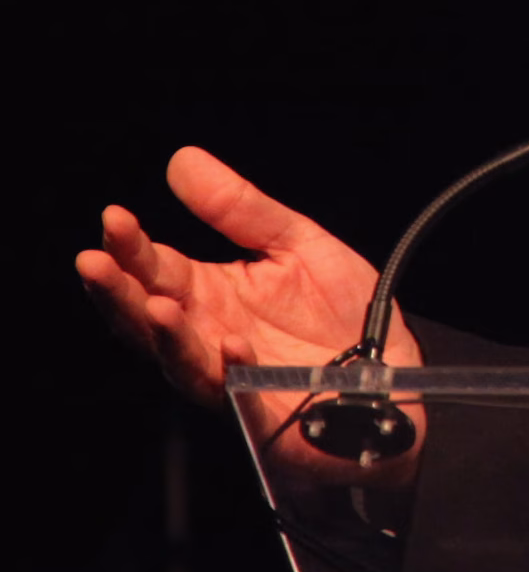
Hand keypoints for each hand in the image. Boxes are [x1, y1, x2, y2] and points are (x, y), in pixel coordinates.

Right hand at [76, 146, 424, 478]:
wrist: (390, 364)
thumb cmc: (338, 311)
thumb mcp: (296, 243)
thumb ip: (240, 209)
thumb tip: (183, 160)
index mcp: (211, 296)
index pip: (156, 270)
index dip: (131, 248)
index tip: (114, 218)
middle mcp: (210, 338)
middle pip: (148, 320)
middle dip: (119, 293)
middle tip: (96, 262)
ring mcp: (235, 378)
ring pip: (183, 363)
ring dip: (167, 337)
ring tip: (154, 305)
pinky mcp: (270, 411)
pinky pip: (245, 395)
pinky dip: (235, 371)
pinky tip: (232, 344)